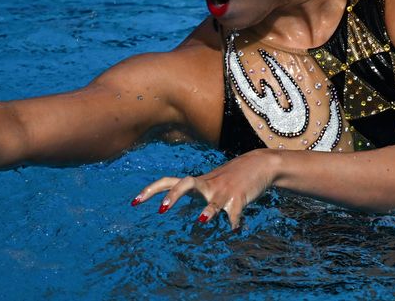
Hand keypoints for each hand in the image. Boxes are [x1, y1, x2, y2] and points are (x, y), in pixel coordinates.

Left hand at [131, 149, 276, 229]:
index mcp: (197, 181)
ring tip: (202, 220)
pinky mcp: (240, 198)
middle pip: (186, 183)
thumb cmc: (230, 177)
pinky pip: (235, 213)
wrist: (260, 164)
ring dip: (210, 210)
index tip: (134, 202)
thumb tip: (176, 205)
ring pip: (214, 200)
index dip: (150, 190)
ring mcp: (224, 191)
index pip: (168, 181)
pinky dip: (234, 223)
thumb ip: (194, 193)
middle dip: (174, 196)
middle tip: (161, 211)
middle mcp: (207, 184)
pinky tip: (233, 230)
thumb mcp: (210, 183)